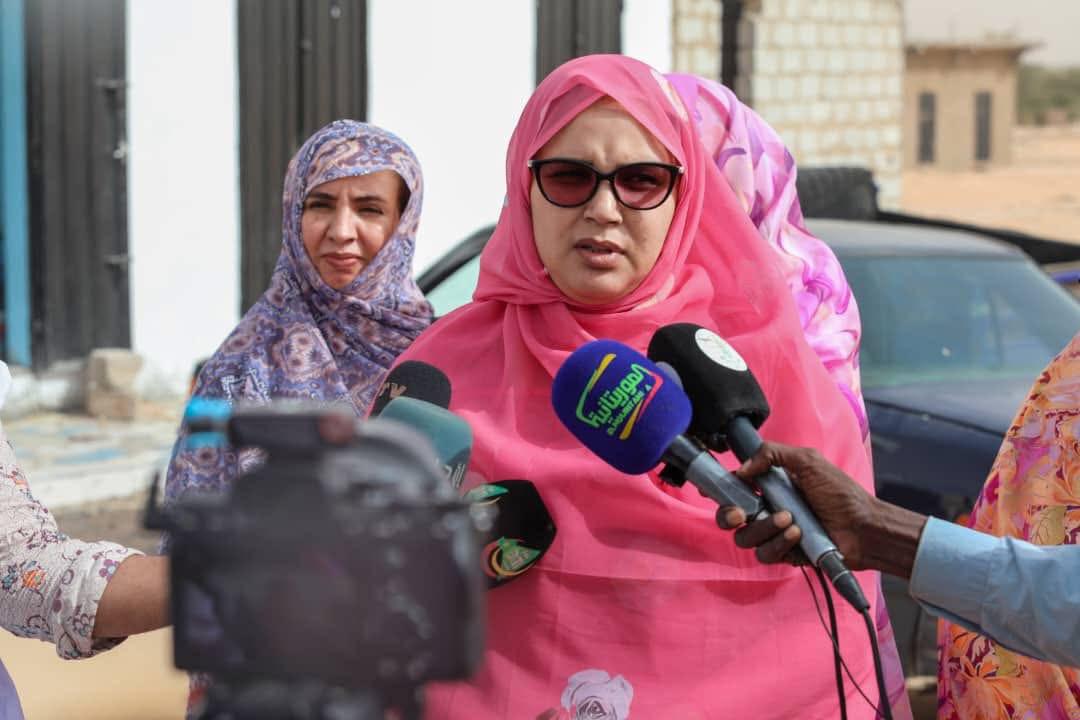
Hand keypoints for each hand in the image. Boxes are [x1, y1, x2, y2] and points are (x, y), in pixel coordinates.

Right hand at [715, 442, 876, 569]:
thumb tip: (742, 468)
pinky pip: (765, 554)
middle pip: (729, 518)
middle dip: (728, 515)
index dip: (720, 490)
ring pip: (745, 538)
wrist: (864, 526)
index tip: (713, 490)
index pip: (734, 489)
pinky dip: (778, 543)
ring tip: (789, 519)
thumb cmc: (840, 492)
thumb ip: (772, 454)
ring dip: (763, 528)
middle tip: (741, 513)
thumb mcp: (808, 461)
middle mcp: (767, 510)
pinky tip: (796, 535)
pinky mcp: (784, 554)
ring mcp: (774, 534)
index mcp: (769, 487)